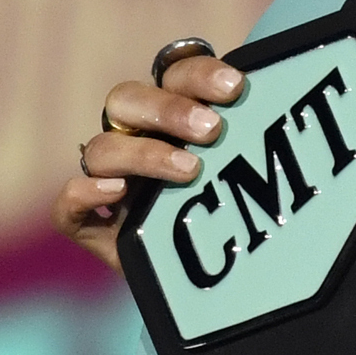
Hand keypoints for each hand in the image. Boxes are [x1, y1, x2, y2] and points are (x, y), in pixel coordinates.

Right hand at [53, 51, 246, 274]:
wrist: (221, 280)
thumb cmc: (241, 215)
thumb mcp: (254, 176)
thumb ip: (258, 145)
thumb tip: (289, 118)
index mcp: (173, 114)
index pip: (174, 74)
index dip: (199, 74)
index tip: (236, 88)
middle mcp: (134, 139)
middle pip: (126, 99)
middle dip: (169, 109)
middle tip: (212, 131)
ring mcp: (109, 181)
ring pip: (100, 149)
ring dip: (143, 154)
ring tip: (189, 172)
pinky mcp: (93, 227)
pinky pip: (66, 208)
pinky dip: (83, 195)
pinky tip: (115, 193)